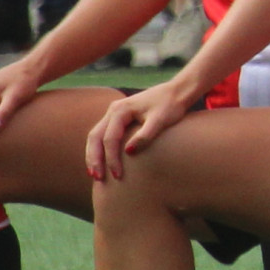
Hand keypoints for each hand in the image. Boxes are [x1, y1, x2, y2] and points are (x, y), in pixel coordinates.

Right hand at [86, 77, 206, 179]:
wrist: (176, 92)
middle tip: (97, 178)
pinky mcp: (118, 118)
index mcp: (121, 110)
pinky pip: (102, 135)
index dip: (112, 158)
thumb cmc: (170, 106)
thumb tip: (128, 151)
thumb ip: (145, 135)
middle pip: (95, 137)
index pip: (110, 138)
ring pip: (95, 136)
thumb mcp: (160, 120)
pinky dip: (99, 149)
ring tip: (95, 174)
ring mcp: (113, 113)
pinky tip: (101, 162)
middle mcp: (113, 110)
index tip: (117, 175)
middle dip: (94, 159)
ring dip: (93, 155)